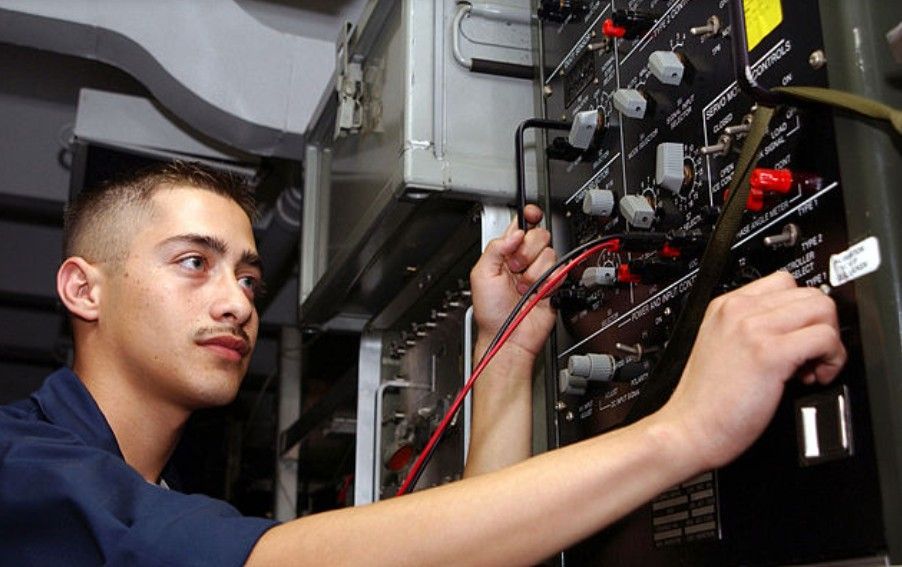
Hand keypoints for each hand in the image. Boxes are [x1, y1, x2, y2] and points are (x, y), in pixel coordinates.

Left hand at [469, 205, 556, 357]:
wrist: (509, 337)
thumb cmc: (491, 312)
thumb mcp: (481, 274)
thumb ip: (495, 248)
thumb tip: (515, 232)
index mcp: (504, 253)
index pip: (521, 225)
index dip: (528, 217)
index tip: (531, 215)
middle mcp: (524, 260)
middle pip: (539, 235)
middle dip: (526, 253)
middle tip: (514, 270)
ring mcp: (540, 272)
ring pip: (549, 254)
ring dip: (534, 273)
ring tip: (523, 287)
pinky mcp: (554, 284)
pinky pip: (560, 271)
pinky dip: (548, 282)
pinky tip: (537, 292)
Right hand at [655, 271, 846, 470]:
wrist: (688, 428)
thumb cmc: (704, 400)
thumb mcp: (719, 347)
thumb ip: (750, 329)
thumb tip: (794, 329)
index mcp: (724, 306)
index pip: (784, 283)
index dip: (800, 312)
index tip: (798, 338)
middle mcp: (738, 310)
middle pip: (809, 293)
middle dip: (820, 325)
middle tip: (808, 356)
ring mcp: (752, 328)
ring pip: (822, 309)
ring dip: (828, 340)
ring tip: (810, 367)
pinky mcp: (769, 353)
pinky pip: (825, 338)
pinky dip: (831, 359)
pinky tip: (811, 377)